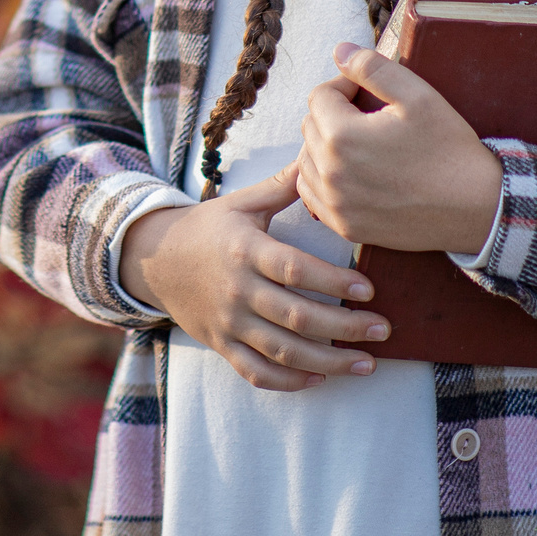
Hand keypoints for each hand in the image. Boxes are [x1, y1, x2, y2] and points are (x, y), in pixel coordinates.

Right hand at [120, 166, 388, 390]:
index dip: (333, 282)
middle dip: (345, 328)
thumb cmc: (207, 228)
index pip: (294, 269)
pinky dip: (289, 382)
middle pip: (296, 317)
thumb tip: (316, 154)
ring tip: (366, 363)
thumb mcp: (241, 203)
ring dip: (329, 362)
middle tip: (382, 330)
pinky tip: (320, 379)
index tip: (369, 290)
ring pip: (282, 351)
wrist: (153, 260)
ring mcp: (229, 322)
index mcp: (245, 250)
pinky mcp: (222, 345)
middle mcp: (238, 290)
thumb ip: (281, 187)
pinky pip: (256, 372)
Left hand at [298, 42, 504, 253]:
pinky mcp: (345, 227)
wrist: (476, 208)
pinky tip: (349, 172)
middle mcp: (331, 173)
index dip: (343, 86)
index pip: (319, 96)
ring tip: (361, 143)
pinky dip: (323, 179)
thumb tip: (338, 51)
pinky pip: (312, 195)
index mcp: (343, 136)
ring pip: (307, 160)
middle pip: (310, 127)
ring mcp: (336, 204)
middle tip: (368, 117)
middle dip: (333, 115)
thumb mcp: (418, 96)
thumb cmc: (450, 150)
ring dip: (325, 146)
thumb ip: (372, 68)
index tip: (365, 92)